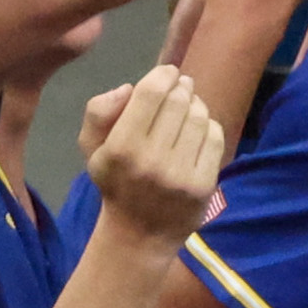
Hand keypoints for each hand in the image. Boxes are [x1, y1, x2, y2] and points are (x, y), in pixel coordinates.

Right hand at [82, 66, 231, 244]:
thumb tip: (128, 89)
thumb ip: (99, 112)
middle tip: (180, 87)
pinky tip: (198, 130)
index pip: (150, 94)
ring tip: (188, 108)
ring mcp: (181, 174)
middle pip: (178, 101)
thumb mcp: (92, 149)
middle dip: (181, 87)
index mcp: (121, 148)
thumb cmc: (116, 183)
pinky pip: (214, 137)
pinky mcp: (204, 185)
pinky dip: (208, 126)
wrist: (139, 234)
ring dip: (196, 104)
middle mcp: (152, 160)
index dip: (163, 75)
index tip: (167, 73)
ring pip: (199, 116)